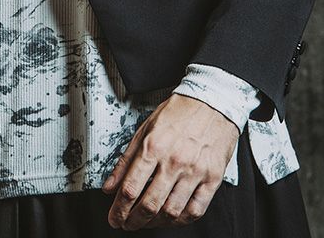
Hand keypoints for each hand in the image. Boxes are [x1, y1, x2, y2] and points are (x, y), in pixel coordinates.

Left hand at [100, 92, 239, 229]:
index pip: (130, 188)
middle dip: (133, 221)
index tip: (114, 217)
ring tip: (147, 222)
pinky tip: (172, 218)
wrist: (213, 101)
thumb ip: (126, 160)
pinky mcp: (212, 177)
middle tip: (127, 223)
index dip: (119, 209)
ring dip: (155, 223)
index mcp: (154, 146)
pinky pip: (196, 210)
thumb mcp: (146, 128)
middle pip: (149, 205)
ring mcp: (195, 171)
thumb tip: (110, 185)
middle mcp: (174, 160)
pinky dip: (181, 220)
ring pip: (171, 212)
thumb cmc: (179, 112)